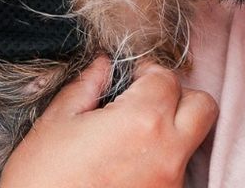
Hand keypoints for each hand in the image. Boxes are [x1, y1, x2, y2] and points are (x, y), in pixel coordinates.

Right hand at [1, 57, 217, 187]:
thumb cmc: (42, 176)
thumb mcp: (56, 121)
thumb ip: (85, 87)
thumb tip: (101, 67)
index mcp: (139, 122)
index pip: (167, 79)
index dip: (145, 70)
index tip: (129, 75)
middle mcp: (167, 152)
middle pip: (202, 107)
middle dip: (176, 95)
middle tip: (143, 96)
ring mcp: (170, 181)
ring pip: (192, 139)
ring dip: (170, 126)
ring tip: (128, 131)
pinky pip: (176, 167)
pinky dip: (159, 155)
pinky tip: (124, 157)